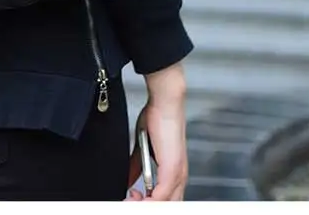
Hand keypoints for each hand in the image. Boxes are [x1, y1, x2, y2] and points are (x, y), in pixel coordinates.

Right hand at [126, 64, 187, 200]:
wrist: (165, 103)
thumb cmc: (158, 119)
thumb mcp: (143, 148)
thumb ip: (136, 167)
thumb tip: (128, 182)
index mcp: (175, 172)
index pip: (167, 200)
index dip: (149, 203)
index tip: (131, 199)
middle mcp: (180, 177)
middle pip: (169, 205)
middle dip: (147, 206)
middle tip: (128, 201)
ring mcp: (178, 174)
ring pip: (167, 204)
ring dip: (145, 205)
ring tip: (128, 200)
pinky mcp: (172, 169)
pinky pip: (162, 196)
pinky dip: (149, 202)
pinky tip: (135, 199)